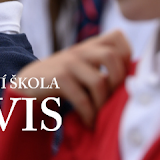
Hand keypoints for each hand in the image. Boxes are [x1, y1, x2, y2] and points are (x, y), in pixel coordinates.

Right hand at [13, 30, 130, 126]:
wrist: (27, 85)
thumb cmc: (60, 81)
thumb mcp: (81, 68)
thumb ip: (100, 67)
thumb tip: (132, 84)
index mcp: (89, 46)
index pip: (117, 37)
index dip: (128, 54)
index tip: (125, 77)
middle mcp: (80, 50)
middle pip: (112, 57)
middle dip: (119, 82)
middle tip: (115, 101)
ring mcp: (68, 62)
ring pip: (99, 81)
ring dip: (103, 104)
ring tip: (100, 117)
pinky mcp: (58, 78)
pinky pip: (82, 97)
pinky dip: (89, 114)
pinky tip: (88, 122)